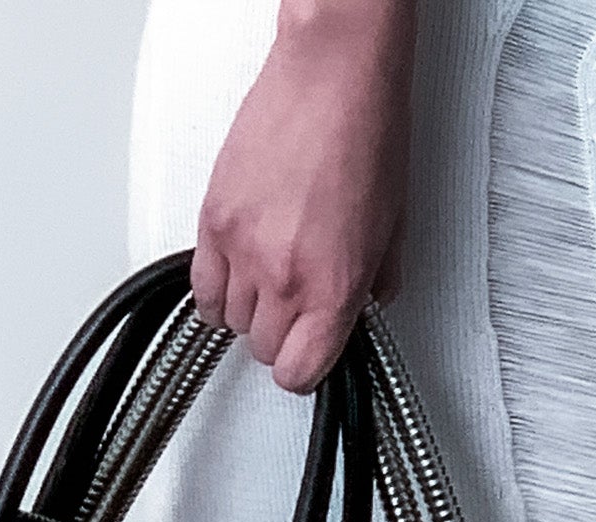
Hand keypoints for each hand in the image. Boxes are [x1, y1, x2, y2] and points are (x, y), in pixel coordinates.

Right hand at [191, 0, 415, 394]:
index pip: (300, 373)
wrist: (333, 73)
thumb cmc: (367, 132)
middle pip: (264, 350)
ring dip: (249, 311)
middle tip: (295, 310)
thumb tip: (363, 306)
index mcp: (334, 287)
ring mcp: (243, 249)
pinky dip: (215, 293)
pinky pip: (201, 288)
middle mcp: (284, 275)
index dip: (306, 371)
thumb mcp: (394, 224)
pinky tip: (233, 279)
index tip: (309, 357)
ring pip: (230, 322)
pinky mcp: (215, 220)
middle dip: (281, 336)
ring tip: (267, 284)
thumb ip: (374, 281)